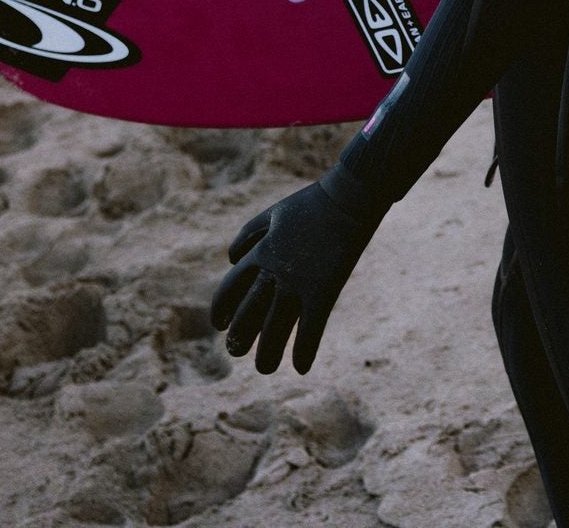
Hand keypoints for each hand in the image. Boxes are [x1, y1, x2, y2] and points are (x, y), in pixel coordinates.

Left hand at [208, 171, 379, 373]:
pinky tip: (301, 368)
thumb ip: (248, 235)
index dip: (221, 309)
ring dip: (268, 354)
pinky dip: (305, 350)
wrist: (348, 199)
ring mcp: (298, 285)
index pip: (230, 289)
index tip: (220, 324)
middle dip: (239, 337)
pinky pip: (311, 329)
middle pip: (248, 315)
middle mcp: (274, 273)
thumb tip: (231, 259)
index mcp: (260, 254)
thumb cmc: (311, 204)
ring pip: (276, 330)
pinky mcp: (324, 291)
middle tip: (236, 351)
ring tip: (264, 368)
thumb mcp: (272, 213)